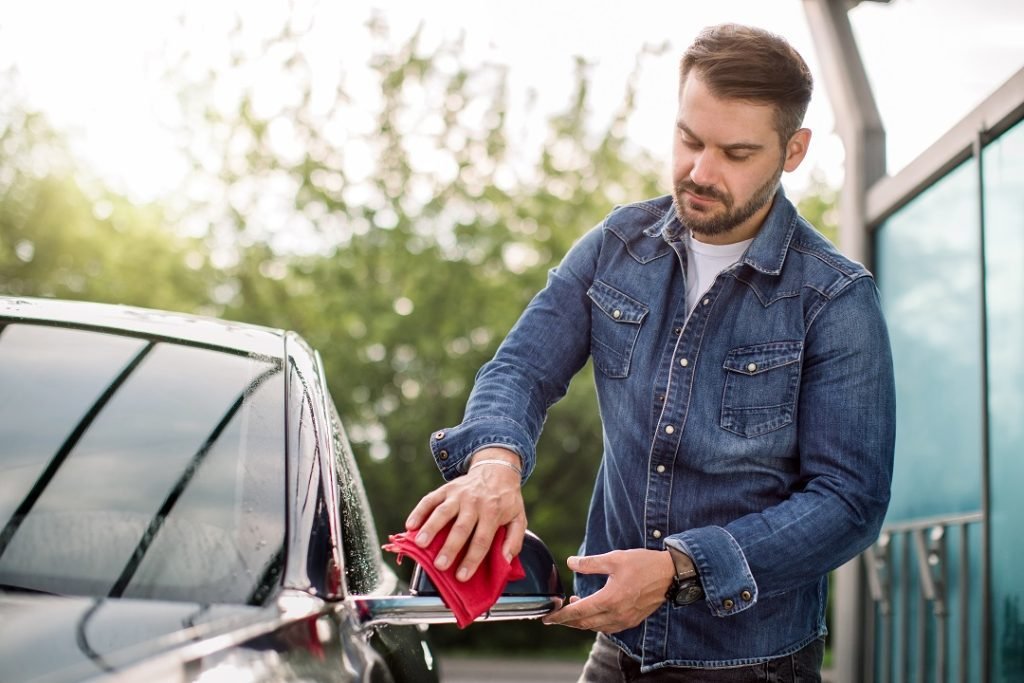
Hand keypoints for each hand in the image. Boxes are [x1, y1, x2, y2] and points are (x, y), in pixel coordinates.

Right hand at [404, 447, 526, 581]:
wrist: (497, 469)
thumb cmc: (506, 499)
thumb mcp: (519, 518)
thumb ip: (514, 540)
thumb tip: (505, 561)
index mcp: (493, 512)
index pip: (482, 539)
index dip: (472, 559)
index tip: (462, 576)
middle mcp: (474, 502)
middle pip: (461, 527)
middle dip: (450, 548)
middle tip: (440, 565)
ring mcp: (458, 494)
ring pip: (443, 512)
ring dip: (430, 528)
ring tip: (420, 544)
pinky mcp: (446, 489)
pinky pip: (430, 499)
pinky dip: (419, 511)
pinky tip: (411, 525)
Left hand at [541, 549, 674, 632]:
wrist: (670, 574)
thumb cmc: (643, 564)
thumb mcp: (614, 558)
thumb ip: (590, 563)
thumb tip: (570, 562)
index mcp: (610, 599)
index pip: (578, 612)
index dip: (560, 616)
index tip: (547, 617)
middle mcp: (616, 614)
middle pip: (584, 623)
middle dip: (567, 621)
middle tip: (555, 615)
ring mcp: (625, 620)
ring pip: (596, 627)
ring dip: (582, 621)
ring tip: (573, 608)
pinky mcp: (632, 620)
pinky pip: (608, 628)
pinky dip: (596, 623)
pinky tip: (593, 612)